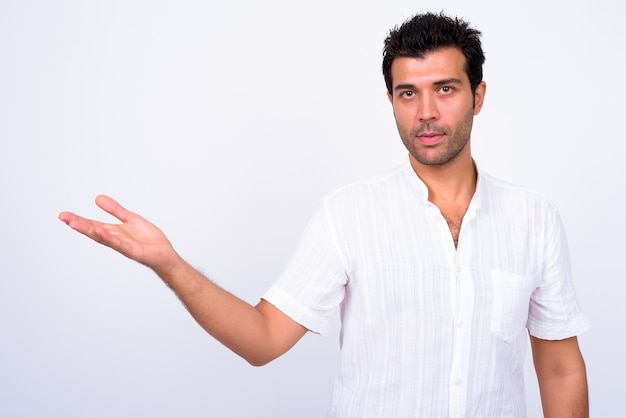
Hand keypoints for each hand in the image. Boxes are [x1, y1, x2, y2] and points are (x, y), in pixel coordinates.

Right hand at [59, 195, 179, 274]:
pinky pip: (119, 244)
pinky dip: (109, 238)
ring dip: (89, 231)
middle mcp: (115, 238)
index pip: (93, 224)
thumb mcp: (131, 219)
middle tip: (63, 217)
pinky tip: (100, 231)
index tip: (63, 215)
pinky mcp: (133, 251)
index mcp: (114, 231)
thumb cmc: (149, 240)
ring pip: (103, 237)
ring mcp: (123, 246)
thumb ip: (115, 210)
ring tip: (74, 223)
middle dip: (78, 224)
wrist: (165, 254)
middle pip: (93, 230)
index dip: (79, 219)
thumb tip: (97, 198)